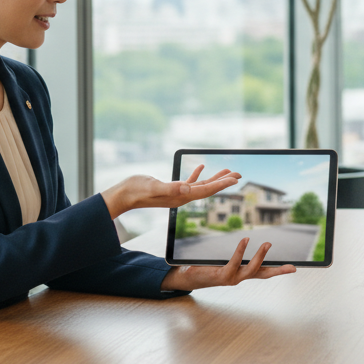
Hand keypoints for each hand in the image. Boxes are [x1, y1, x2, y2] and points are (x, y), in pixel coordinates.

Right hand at [102, 164, 240, 218]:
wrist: (124, 195)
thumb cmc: (137, 191)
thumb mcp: (154, 187)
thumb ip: (170, 188)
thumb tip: (186, 188)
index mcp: (180, 196)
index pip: (206, 190)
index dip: (221, 184)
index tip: (235, 179)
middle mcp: (182, 196)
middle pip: (208, 188)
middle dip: (224, 181)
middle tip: (239, 174)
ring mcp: (177, 193)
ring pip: (201, 185)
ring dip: (214, 178)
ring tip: (228, 171)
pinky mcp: (171, 188)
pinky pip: (189, 181)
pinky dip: (197, 174)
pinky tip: (201, 166)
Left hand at [160, 236, 296, 291]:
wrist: (188, 276)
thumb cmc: (207, 266)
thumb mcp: (223, 259)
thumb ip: (234, 253)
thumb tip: (246, 236)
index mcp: (242, 274)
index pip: (264, 272)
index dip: (279, 270)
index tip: (294, 268)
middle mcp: (239, 278)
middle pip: (263, 275)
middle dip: (278, 271)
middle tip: (291, 266)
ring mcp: (231, 278)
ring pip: (251, 270)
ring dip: (260, 257)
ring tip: (267, 244)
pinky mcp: (222, 275)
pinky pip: (234, 263)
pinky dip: (240, 251)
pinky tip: (245, 240)